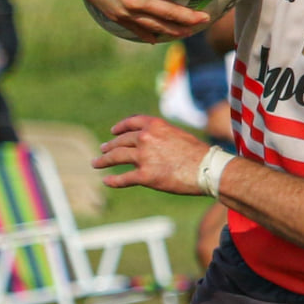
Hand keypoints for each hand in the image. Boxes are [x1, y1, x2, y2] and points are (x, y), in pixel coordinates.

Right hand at [56, 0, 214, 41]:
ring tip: (190, 32)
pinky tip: (161, 37)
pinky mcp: (116, 17)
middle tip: (207, 18)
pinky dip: (151, 34)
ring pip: (156, 25)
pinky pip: (138, 30)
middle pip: (170, 13)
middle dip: (190, 18)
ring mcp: (125, 11)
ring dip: (175, 30)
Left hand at [94, 115, 209, 193]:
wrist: (207, 169)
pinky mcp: (145, 176)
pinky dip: (112, 180)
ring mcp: (144, 157)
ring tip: (96, 163)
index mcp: (155, 125)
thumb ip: (162, 137)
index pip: (132, 123)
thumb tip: (154, 145)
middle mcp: (146, 138)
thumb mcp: (178, 135)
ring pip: (117, 157)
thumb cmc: (199, 154)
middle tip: (102, 149)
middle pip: (121, 142)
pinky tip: (106, 181)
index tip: (113, 132)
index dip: (120, 127)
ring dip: (104, 160)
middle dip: (109, 146)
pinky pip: (123, 178)